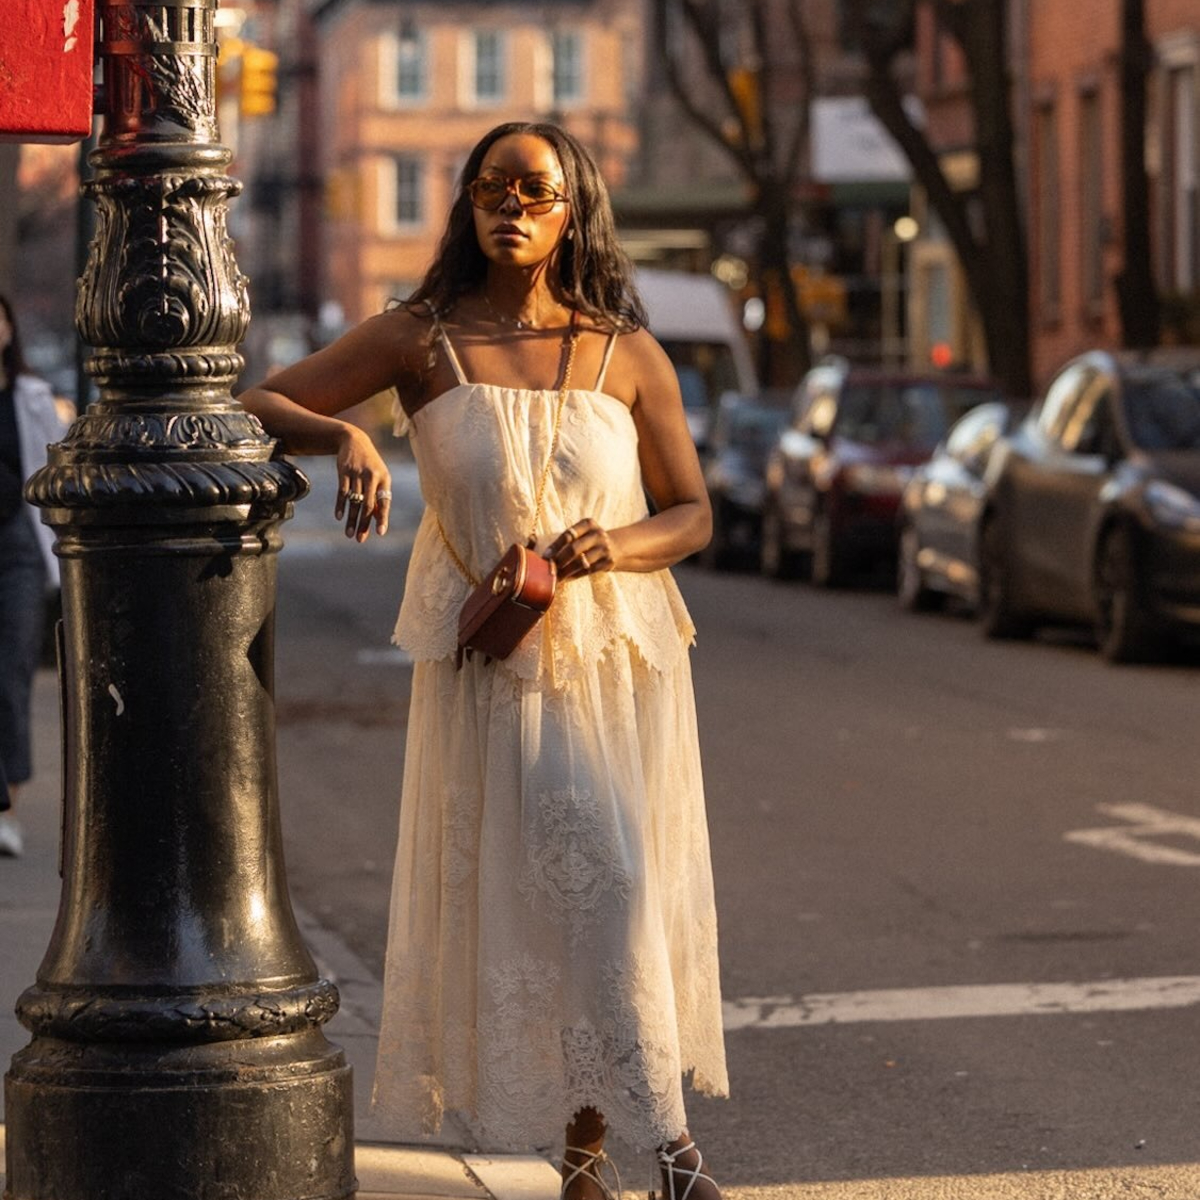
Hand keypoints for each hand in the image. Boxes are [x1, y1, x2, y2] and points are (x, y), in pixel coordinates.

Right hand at [335, 426, 391, 541]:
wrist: (354, 440)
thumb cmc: (370, 464)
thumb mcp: (379, 477)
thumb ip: (379, 497)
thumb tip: (378, 520)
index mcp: (385, 480)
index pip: (384, 502)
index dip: (382, 518)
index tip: (380, 533)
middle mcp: (372, 477)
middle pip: (368, 505)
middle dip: (364, 523)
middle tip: (360, 539)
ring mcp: (357, 474)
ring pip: (354, 501)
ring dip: (351, 519)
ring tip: (349, 534)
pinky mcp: (344, 471)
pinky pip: (342, 491)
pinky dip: (340, 505)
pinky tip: (339, 517)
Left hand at [546, 518, 613, 578]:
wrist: (615, 547)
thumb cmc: (588, 540)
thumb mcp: (581, 532)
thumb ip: (566, 537)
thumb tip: (534, 542)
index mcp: (588, 523)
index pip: (568, 535)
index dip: (555, 546)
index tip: (545, 556)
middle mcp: (598, 534)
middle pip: (574, 549)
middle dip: (559, 560)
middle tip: (549, 569)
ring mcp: (604, 548)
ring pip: (581, 562)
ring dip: (566, 571)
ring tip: (556, 577)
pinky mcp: (608, 562)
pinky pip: (588, 571)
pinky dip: (575, 575)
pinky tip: (567, 578)